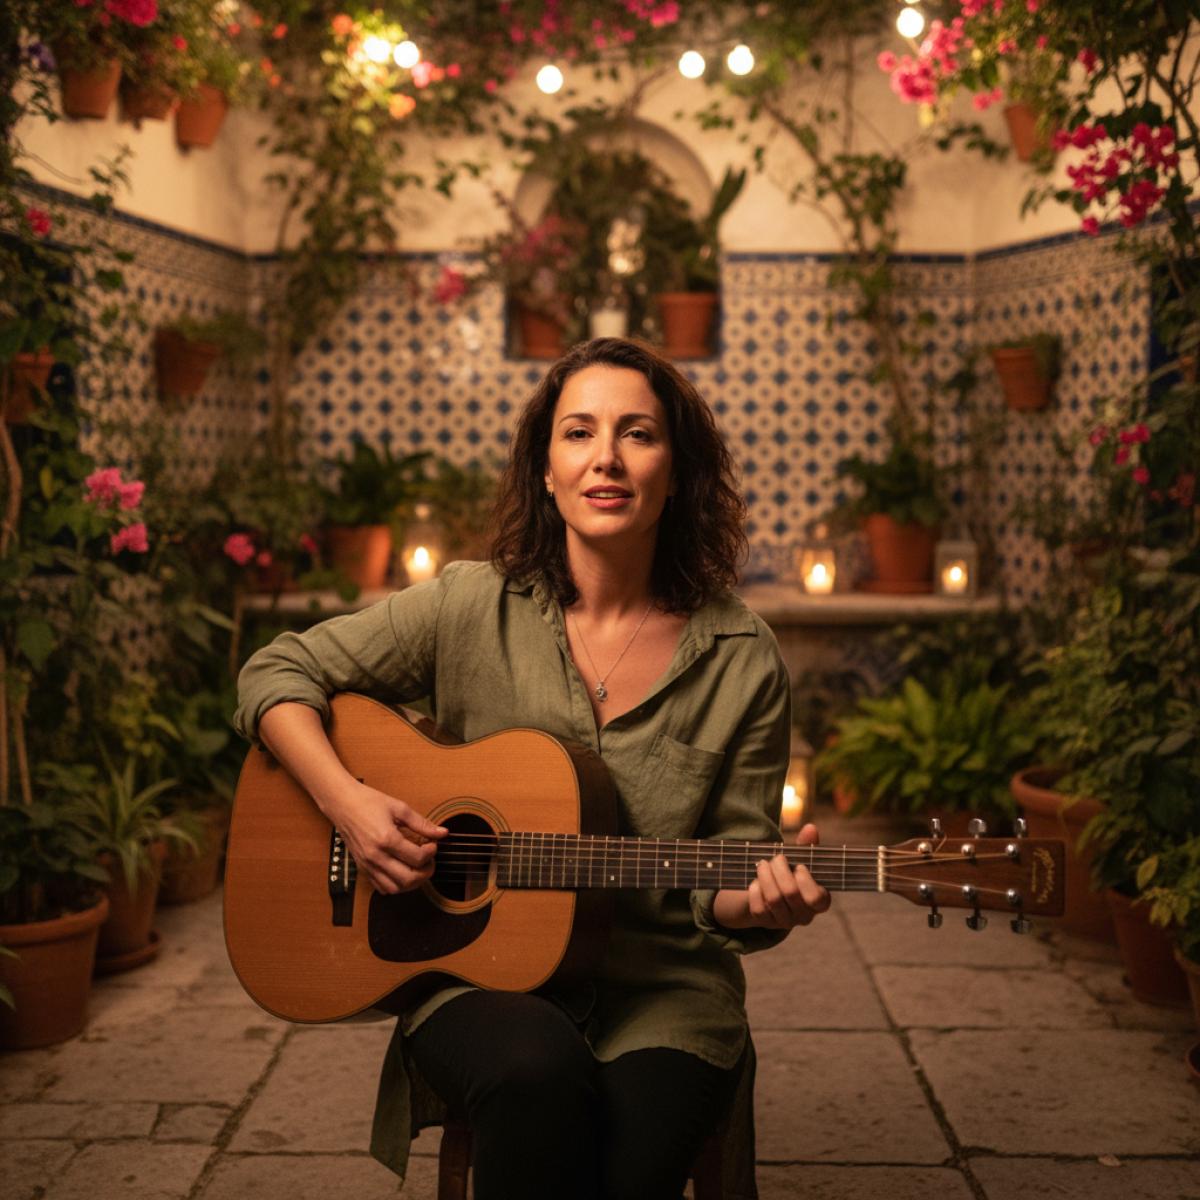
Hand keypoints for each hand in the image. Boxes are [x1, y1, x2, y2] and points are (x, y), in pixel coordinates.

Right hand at [325, 781, 446, 894]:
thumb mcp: (399, 808)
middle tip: (429, 860)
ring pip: (395, 888)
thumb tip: (442, 833)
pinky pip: (381, 888)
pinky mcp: (362, 868)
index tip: (433, 844)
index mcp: (386, 839)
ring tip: (417, 867)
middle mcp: (376, 856)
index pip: (417, 858)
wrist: (342, 803)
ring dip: (411, 882)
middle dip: (425, 872)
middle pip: (408, 879)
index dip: (431, 853)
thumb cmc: (368, 802)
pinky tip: (401, 871)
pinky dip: (395, 885)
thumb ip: (422, 823)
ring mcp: (367, 864)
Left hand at [713, 823, 830, 930]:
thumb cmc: (790, 872)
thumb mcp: (800, 859)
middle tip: (776, 858)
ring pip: (773, 899)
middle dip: (780, 869)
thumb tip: (810, 828)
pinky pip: (758, 909)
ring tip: (762, 864)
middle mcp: (804, 916)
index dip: (806, 880)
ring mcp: (785, 922)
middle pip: (791, 893)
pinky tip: (756, 882)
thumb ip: (807, 846)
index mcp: (819, 902)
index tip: (798, 865)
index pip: (816, 899)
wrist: (769, 888)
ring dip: (765, 876)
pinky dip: (755, 891)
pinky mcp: (766, 924)